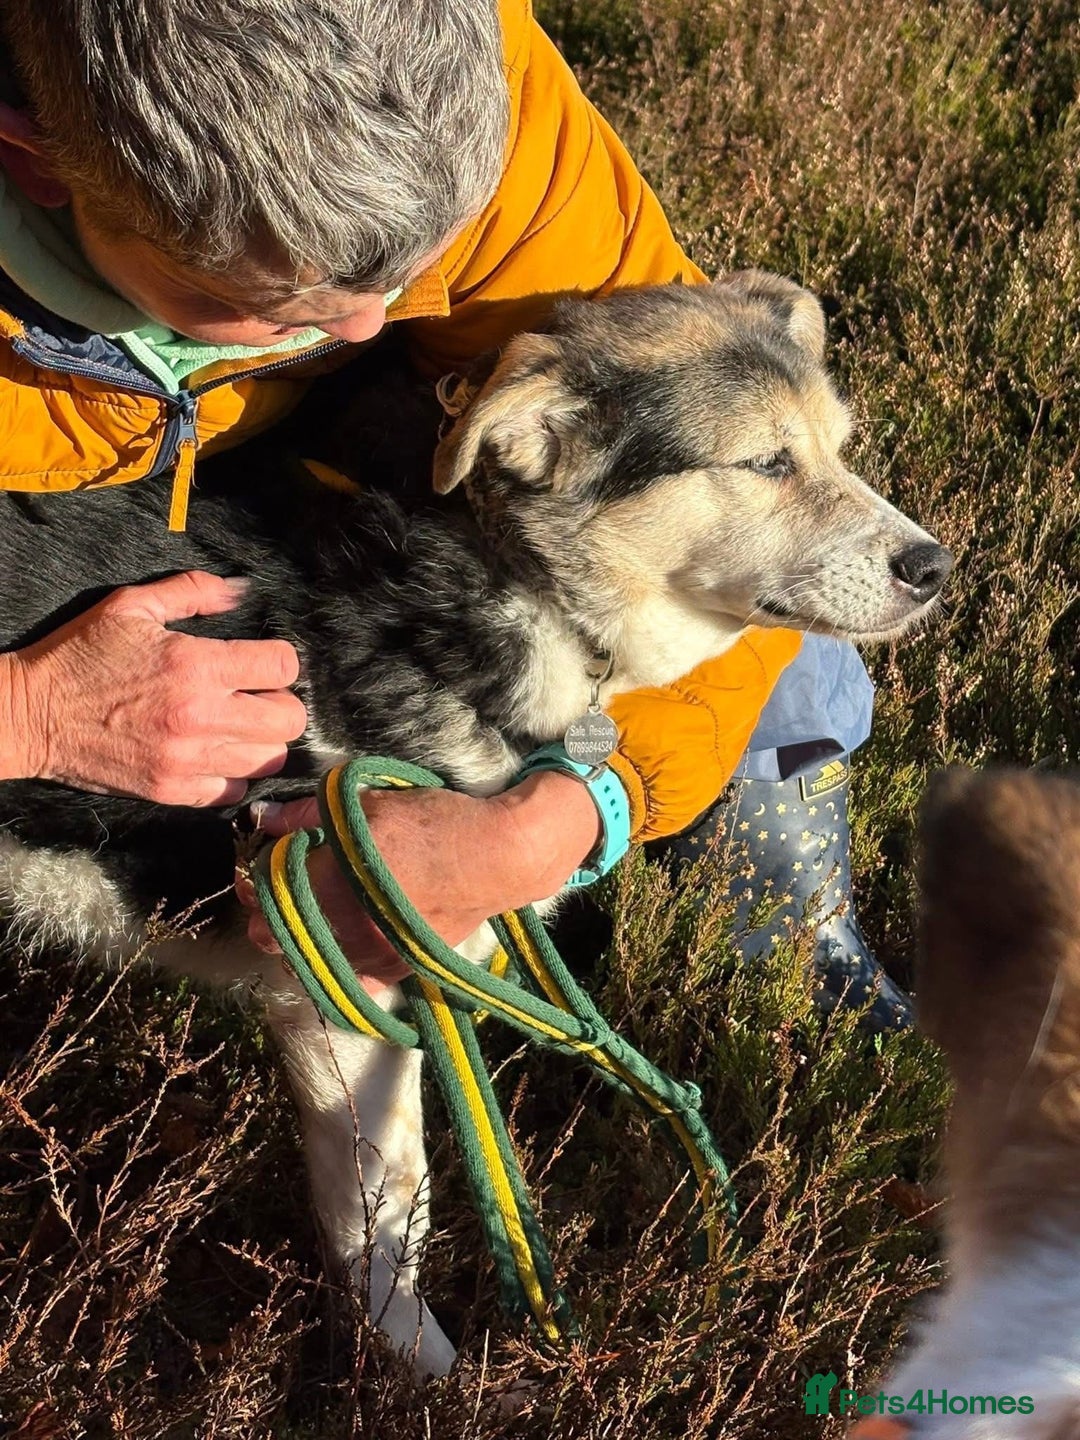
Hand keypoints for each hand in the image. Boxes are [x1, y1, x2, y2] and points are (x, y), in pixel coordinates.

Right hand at [1, 570, 306, 804]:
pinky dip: (232, 774)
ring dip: (261, 741)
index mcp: (195, 665)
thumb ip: (192, 592)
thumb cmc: (82, 655)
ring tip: (238, 726)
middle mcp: (199, 716)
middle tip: (257, 697)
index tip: (262, 662)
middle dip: (281, 703)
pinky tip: (214, 753)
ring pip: (269, 759)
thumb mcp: (131, 606)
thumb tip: (240, 589)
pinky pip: (233, 790)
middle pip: (289, 720)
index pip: (282, 666)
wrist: (33, 715)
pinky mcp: (173, 791)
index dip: (279, 660)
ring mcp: (188, 759)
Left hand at [238, 772, 601, 993]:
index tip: (266, 858)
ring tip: (313, 910)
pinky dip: (334, 966)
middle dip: (266, 909)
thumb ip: (306, 815)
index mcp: (326, 881)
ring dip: (295, 937)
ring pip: (301, 961)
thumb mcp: (365, 804)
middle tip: (282, 885)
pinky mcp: (392, 971)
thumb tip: (262, 818)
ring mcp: (366, 955)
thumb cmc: (432, 822)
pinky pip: (345, 982)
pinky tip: (340, 943)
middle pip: (268, 935)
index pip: (261, 889)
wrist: (495, 856)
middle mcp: (340, 927)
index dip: (256, 872)